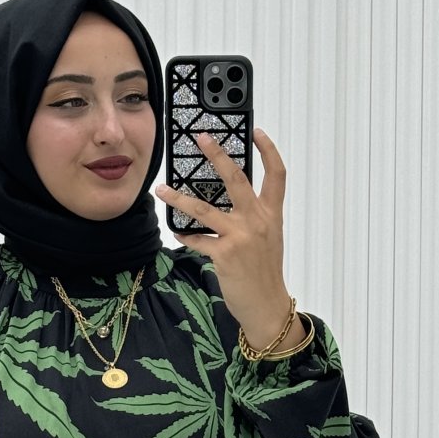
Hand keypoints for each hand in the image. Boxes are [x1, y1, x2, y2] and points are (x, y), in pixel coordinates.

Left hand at [155, 128, 303, 350]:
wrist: (267, 305)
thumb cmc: (265, 274)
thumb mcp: (267, 240)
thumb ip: (254, 218)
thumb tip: (232, 204)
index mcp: (271, 215)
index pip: (276, 175)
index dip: (268, 150)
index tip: (256, 132)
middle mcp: (257, 221)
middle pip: (236, 178)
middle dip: (217, 155)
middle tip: (201, 138)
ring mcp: (240, 236)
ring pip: (204, 209)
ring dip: (179, 198)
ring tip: (162, 189)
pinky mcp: (224, 254)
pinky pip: (197, 240)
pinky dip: (185, 235)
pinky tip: (176, 231)